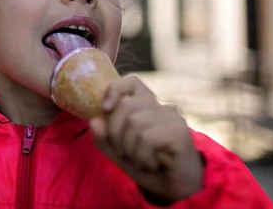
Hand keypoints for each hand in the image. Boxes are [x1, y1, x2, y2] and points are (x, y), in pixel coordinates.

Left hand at [90, 74, 203, 202]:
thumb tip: (94, 121)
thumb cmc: (148, 166)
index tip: (105, 108)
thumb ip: (105, 139)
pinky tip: (151, 165)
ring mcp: (172, 117)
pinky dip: (142, 156)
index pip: (132, 81)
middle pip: (126, 105)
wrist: (178, 190)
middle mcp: (160, 107)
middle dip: (116, 133)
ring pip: (135, 121)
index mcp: (146, 106)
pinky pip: (147, 137)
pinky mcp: (179, 131)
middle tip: (124, 154)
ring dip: (130, 149)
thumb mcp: (120, 154)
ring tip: (141, 161)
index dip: (116, 89)